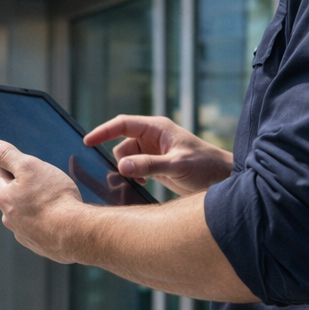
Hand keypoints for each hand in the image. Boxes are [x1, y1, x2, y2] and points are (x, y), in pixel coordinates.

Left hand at [0, 139, 88, 262]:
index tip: (30, 167)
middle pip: (14, 194)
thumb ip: (7, 155)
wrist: (75, 232)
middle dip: (26, 187)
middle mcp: (8, 217)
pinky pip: (38, 228)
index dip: (16, 166)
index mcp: (3, 197)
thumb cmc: (54, 199)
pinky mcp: (38, 244)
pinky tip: (58, 218)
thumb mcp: (29, 166)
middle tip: (47, 183)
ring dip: (36, 206)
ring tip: (55, 202)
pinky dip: (45, 222)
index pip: (1, 173)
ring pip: (26, 212)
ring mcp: (23, 233)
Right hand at [83, 115, 233, 195]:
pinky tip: (141, 185)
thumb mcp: (176, 165)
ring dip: (126, 171)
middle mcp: (152, 138)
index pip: (123, 124)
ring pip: (126, 159)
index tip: (87, 142)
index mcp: (156, 128)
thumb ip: (149, 165)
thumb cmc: (204, 166)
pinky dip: (132, 177)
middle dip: (119, 160)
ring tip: (138, 183)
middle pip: (121, 144)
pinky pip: (134, 169)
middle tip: (124, 176)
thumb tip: (121, 166)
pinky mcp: (155, 166)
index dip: (103, 131)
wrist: (221, 179)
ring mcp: (153, 152)